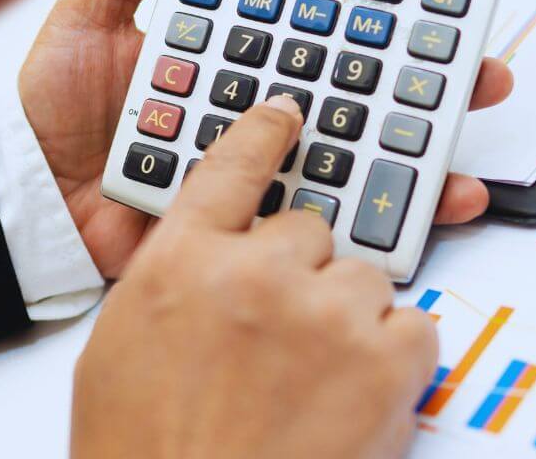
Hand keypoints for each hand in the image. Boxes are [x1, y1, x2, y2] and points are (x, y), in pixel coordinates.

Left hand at [19, 0, 513, 277]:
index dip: (368, 13)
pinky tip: (417, 214)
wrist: (30, 199)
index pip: (311, 28)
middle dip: (422, 84)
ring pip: (350, 157)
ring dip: (417, 157)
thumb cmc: (53, 108)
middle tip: (475, 73)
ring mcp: (254, 169)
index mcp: (226, 55)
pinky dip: (374, 222)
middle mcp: (251, 110)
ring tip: (463, 155)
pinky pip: (316, 220)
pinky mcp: (247, 225)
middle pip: (352, 92)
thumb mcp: (89, 17)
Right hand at [71, 96, 436, 458]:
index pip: (231, 166)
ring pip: (365, 276)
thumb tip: (208, 259)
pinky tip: (357, 394)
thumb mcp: (120, 347)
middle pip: (309, 228)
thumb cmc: (144, 450)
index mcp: (180, 260)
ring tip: (315, 381)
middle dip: (303, 273)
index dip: (263, 133)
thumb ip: (170, 281)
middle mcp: (254, 270)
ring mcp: (323, 311)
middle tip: (282, 335)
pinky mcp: (384, 361)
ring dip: (348, 317)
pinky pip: (415, 325)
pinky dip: (395, 355)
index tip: (286, 111)